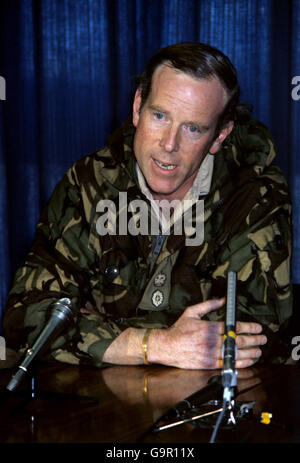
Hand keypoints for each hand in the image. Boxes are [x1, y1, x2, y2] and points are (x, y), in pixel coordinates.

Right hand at [148, 298, 266, 369]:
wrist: (167, 347)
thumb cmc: (178, 330)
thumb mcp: (191, 312)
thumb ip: (208, 305)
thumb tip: (222, 300)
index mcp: (209, 327)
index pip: (234, 327)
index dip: (249, 327)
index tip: (257, 327)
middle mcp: (211, 341)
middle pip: (239, 341)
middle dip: (254, 340)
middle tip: (263, 339)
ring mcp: (211, 354)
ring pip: (236, 354)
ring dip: (251, 353)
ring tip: (259, 351)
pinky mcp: (209, 364)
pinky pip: (229, 365)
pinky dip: (241, 363)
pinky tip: (248, 361)